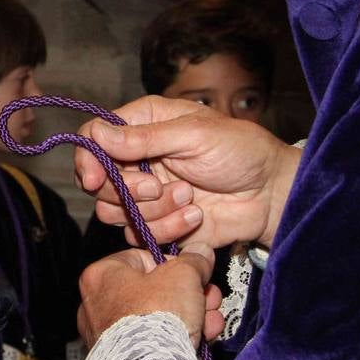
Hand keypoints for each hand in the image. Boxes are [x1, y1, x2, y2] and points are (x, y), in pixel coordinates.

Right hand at [74, 95, 300, 250]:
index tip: (94, 179)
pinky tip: (196, 217)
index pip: (93, 138)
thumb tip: (97, 134)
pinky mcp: (158, 223)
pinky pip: (139, 234)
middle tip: (158, 187)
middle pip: (97, 182)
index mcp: (143, 125)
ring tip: (189, 199)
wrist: (272, 195)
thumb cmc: (241, 152)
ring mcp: (146, 194)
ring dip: (153, 210)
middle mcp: (138, 159)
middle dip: (127, 190)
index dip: (87, 160)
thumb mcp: (194, 135)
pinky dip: (168, 229)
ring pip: (115, 212)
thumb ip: (143, 138)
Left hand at [77, 242, 222, 347]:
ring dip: (190, 317)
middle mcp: (95, 304)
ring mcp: (106, 335)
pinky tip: (203, 339)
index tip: (193, 273)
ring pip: (156, 318)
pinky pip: (152, 342)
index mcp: (101, 274)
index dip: (174, 265)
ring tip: (211, 321)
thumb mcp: (183, 274)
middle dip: (188, 295)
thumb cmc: (157, 314)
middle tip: (208, 298)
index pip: (141, 259)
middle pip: (153, 291)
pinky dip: (177, 339)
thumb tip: (201, 253)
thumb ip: (194, 261)